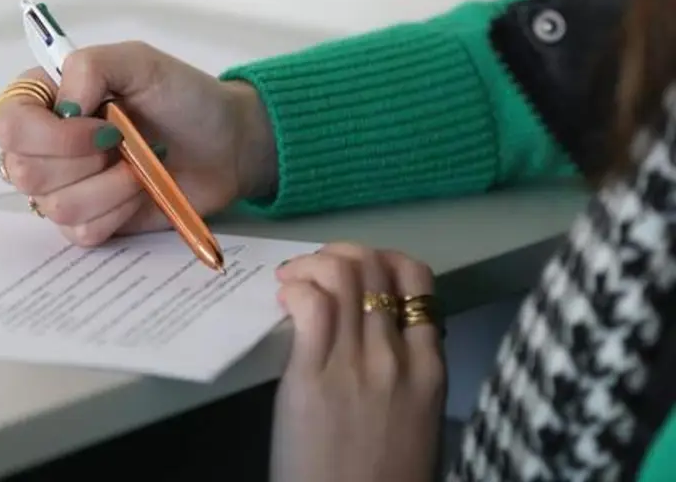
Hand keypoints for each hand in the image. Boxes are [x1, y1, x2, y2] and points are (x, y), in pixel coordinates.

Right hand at [0, 41, 276, 246]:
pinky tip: (138, 189)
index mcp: (44, 100)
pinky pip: (80, 231)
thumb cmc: (182, 98)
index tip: (102, 124)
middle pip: (23, 171)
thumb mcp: (139, 61)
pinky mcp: (86, 222)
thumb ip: (90, 66)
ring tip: (138, 165)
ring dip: (109, 187)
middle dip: (84, 160)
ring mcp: (62, 188)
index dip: (49, 134)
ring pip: (55, 206)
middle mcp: (43, 146)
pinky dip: (118, 211)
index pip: (9, 125)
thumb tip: (63, 108)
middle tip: (123, 141)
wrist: (225, 145)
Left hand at [271, 243, 444, 481]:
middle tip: (312, 272)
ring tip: (291, 281)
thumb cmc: (384, 476)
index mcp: (430, 367)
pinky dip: (294, 287)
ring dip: (310, 265)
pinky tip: (283, 298)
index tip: (356, 271)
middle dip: (339, 255)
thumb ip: (408, 373)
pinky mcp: (312, 377)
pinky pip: (311, 305)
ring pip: (343, 274)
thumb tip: (382, 335)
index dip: (382, 260)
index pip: (419, 280)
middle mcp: (398, 356)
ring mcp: (357, 364)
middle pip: (375, 266)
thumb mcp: (418, 419)